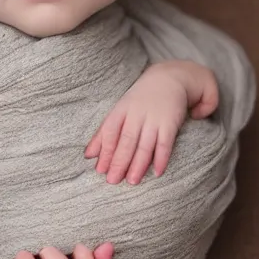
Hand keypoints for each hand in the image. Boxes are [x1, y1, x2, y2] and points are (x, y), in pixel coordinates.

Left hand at [84, 61, 217, 184]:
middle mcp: (136, 114)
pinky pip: (166, 143)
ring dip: (138, 164)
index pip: (110, 131)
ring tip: (132, 181)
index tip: (99, 169)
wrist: (170, 77)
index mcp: (122, 110)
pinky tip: (157, 172)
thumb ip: (104, 132)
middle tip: (112, 181)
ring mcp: (154, 118)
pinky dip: (161, 158)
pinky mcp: (170, 122)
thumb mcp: (120, 110)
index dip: (104, 150)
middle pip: (126, 140)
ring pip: (144, 144)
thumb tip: (88, 155)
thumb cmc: (140, 99)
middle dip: (119, 162)